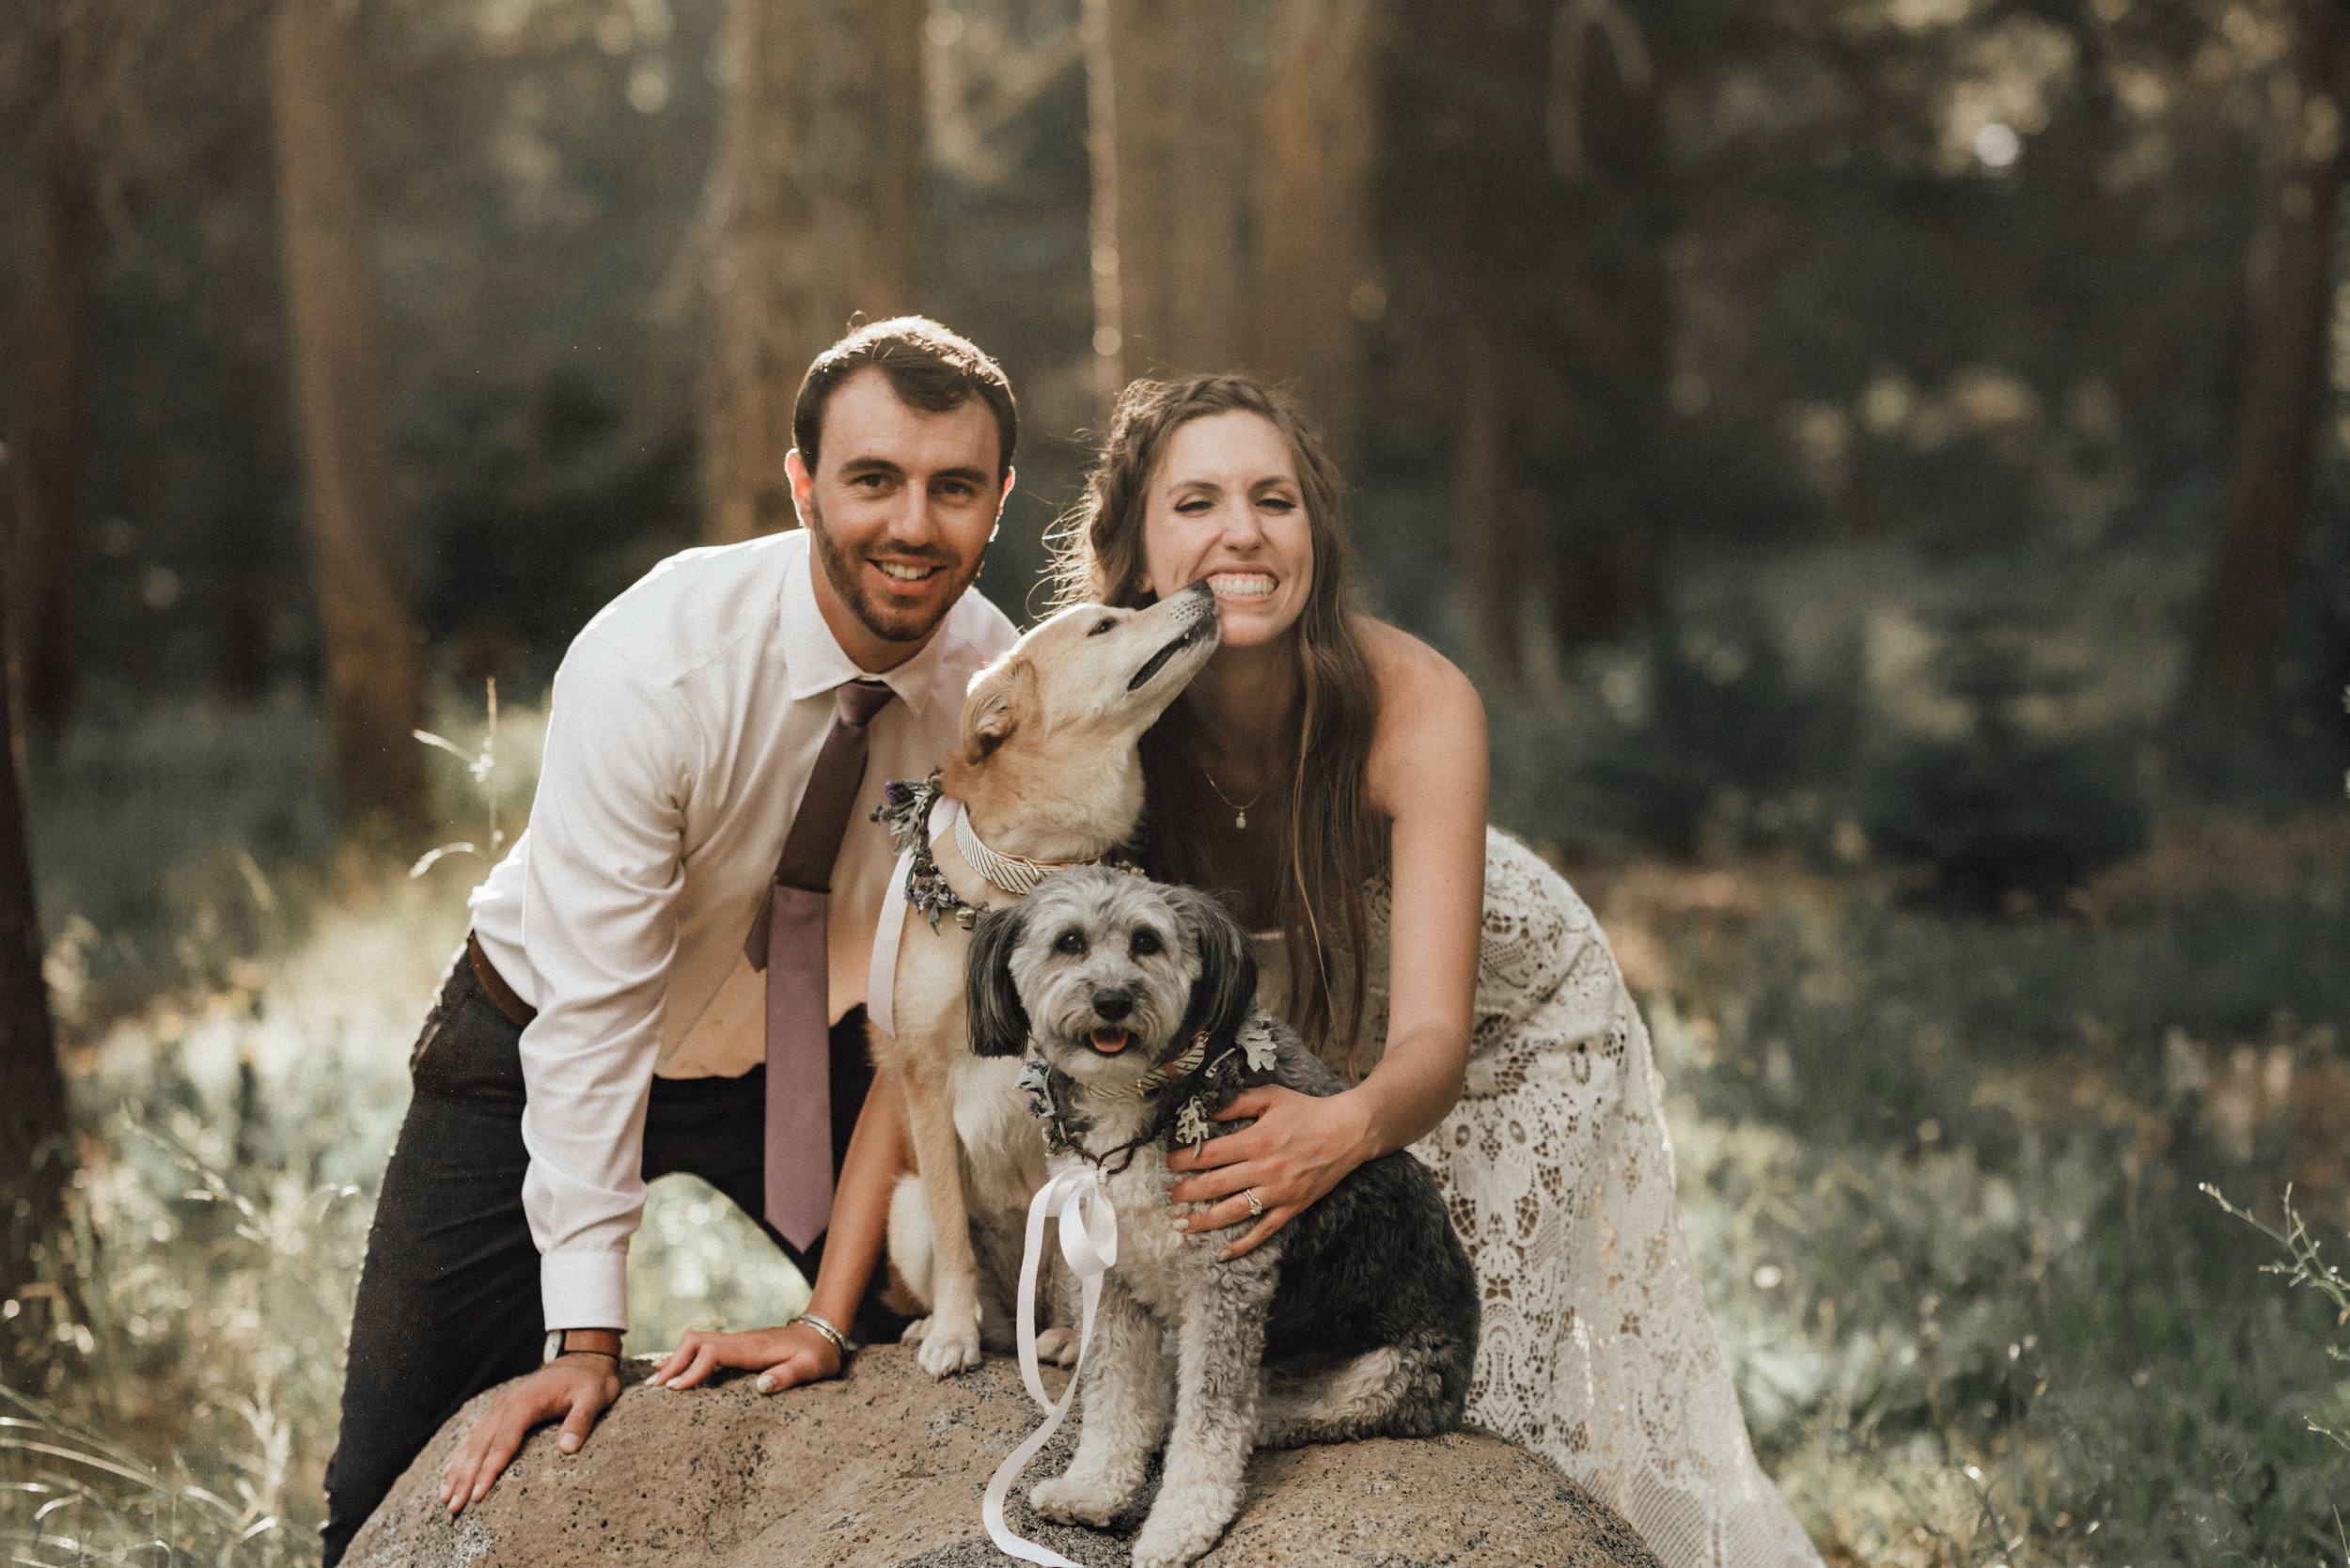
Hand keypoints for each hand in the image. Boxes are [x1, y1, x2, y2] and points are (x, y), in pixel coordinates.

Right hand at [440, 1352, 621, 1514]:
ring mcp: (499, 1406)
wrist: (582, 1360)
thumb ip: (581, 1421)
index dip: (489, 1471)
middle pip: (480, 1446)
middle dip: (465, 1478)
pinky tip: (449, 1472)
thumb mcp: (594, 1397)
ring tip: (444, 1497)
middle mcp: (505, 1404)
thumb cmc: (590, 1382)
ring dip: (457, 1470)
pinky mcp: (499, 1410)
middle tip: (454, 1507)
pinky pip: (475, 1434)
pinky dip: (460, 1454)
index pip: (503, 1443)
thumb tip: (567, 1448)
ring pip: (472, 1442)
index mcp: (524, 1403)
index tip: (477, 1496)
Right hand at [644, 1322, 843, 1393]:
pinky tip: (674, 1372)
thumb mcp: (811, 1368)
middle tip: (653, 1389)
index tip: (676, 1390)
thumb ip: (788, 1376)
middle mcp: (740, 1341)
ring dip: (676, 1359)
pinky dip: (686, 1358)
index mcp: (753, 1348)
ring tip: (655, 1383)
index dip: (692, 1369)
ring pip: (697, 1342)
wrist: (824, 1332)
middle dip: (673, 1362)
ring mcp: (737, 1342)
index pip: (712, 1352)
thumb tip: (762, 1388)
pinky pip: (705, 1348)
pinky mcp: (737, 1347)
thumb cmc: (818, 1354)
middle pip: (696, 1342)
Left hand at [1164, 1086, 1374, 1259]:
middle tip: (1167, 1196)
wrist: (1348, 1131)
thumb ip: (1235, 1103)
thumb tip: (1204, 1109)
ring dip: (1204, 1221)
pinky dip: (1243, 1244)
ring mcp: (1279, 1192)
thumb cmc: (1306, 1111)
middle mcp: (1265, 1169)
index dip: (1183, 1160)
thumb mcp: (1270, 1096)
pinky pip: (1264, 1231)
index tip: (1166, 1163)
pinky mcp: (1293, 1207)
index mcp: (1257, 1140)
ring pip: (1234, 1212)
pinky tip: (1223, 1253)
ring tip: (1181, 1225)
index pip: (1209, 1154)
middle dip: (1186, 1192)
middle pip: (1215, 1186)